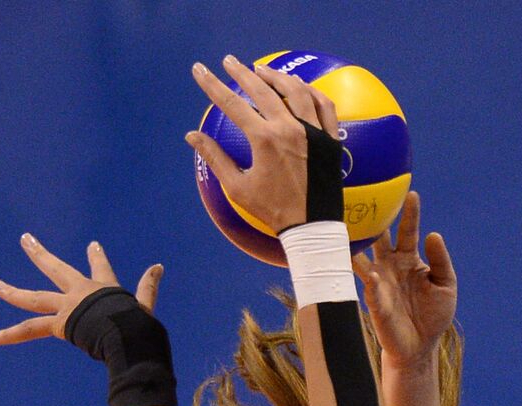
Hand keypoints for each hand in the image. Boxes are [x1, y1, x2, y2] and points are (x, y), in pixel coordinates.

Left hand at [0, 236, 162, 344]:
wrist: (128, 334)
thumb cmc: (140, 324)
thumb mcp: (146, 305)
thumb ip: (149, 286)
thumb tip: (159, 266)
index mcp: (103, 289)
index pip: (100, 267)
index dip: (97, 256)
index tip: (92, 246)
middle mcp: (81, 293)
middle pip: (55, 269)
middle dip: (40, 254)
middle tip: (25, 240)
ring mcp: (68, 307)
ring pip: (32, 297)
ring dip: (10, 290)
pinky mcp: (59, 324)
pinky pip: (26, 330)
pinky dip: (6, 336)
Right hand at [185, 55, 338, 233]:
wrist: (311, 227)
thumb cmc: (272, 210)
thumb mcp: (238, 188)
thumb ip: (215, 158)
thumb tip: (192, 136)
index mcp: (264, 140)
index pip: (232, 103)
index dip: (212, 85)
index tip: (200, 70)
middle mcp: (289, 128)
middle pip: (262, 89)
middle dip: (242, 72)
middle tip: (229, 61)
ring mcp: (313, 131)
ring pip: (295, 90)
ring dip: (275, 77)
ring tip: (261, 71)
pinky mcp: (330, 138)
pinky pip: (323, 105)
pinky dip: (310, 91)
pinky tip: (299, 86)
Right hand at [353, 192, 456, 367]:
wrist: (421, 346)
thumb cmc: (434, 315)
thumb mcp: (445, 284)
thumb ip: (440, 260)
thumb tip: (434, 235)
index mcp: (408, 259)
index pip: (407, 231)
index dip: (409, 213)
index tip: (411, 193)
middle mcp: (389, 266)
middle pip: (379, 238)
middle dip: (374, 220)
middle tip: (369, 198)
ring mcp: (379, 283)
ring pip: (364, 259)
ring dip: (357, 246)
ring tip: (350, 229)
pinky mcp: (375, 303)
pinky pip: (371, 290)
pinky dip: (370, 282)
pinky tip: (372, 275)